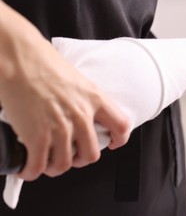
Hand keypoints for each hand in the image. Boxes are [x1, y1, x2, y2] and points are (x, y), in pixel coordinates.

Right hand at [0, 0, 129, 180]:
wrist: (20, 58)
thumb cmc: (45, 63)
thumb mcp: (78, 80)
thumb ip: (87, 100)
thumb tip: (87, 115)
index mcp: (95, 99)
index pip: (121, 125)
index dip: (119, 139)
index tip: (112, 143)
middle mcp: (81, 116)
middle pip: (92, 155)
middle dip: (81, 159)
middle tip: (72, 155)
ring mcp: (60, 128)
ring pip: (64, 164)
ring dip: (55, 167)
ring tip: (48, 161)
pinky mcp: (36, 136)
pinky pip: (38, 166)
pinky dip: (31, 171)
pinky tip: (28, 167)